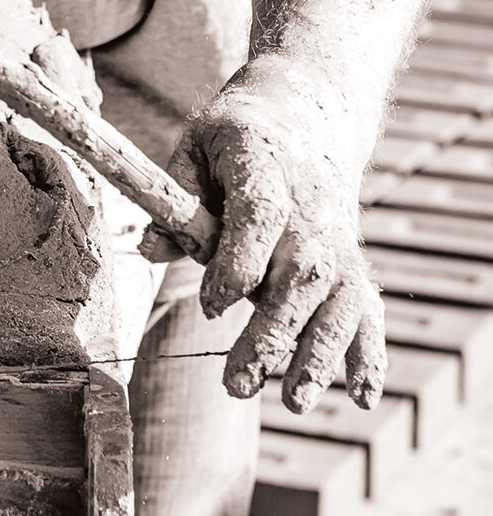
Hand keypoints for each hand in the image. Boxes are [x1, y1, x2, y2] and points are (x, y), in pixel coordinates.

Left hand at [142, 58, 386, 412]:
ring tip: (292, 401)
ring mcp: (337, 239)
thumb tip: (148, 248)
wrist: (308, 114)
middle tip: (238, 383)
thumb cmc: (236, 135)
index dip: (240, 264)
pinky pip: (365, 310)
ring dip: (321, 355)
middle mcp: (311, 209)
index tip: (213, 305)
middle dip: (273, 333)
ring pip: (339, 301)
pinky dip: (367, 353)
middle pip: (301, 275)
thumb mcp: (193, 145)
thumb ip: (171, 198)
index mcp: (266, 167)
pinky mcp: (351, 262)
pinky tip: (358, 398)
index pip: (261, 218)